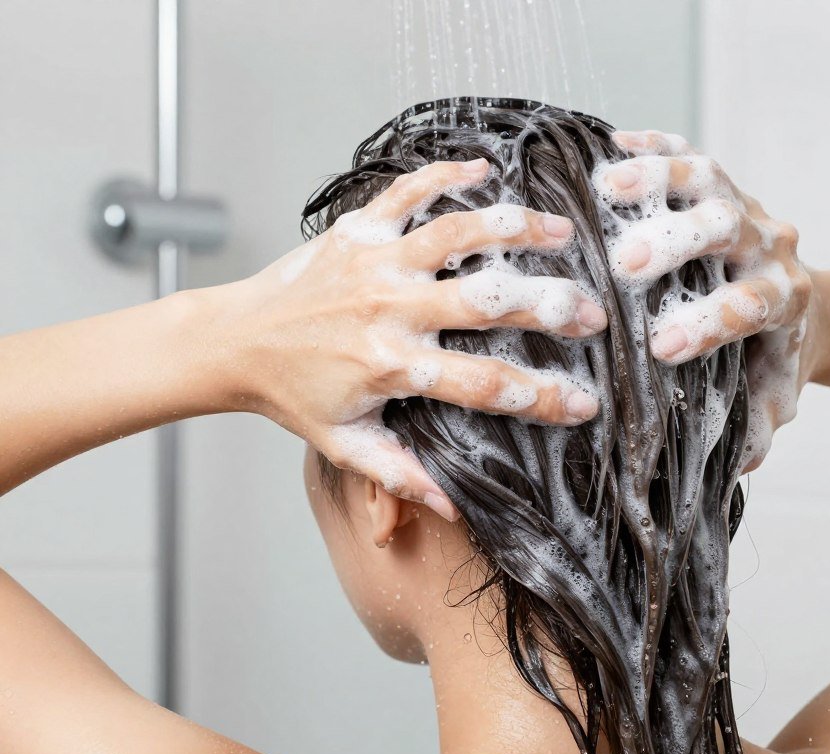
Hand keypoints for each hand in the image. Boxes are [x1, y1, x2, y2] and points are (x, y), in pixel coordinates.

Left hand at [218, 159, 606, 518]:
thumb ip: (399, 475)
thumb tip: (455, 508)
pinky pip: (407, 192)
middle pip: (486, 302)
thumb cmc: (292, 395)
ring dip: (516, 228)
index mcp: (391, 367)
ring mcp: (374, 263)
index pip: (484, 386)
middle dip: (550, 305)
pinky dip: (445, 174)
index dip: (542, 398)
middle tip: (594, 311)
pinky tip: (483, 167)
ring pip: (457, 233)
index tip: (586, 403)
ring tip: (563, 229)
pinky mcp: (356, 230)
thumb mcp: (345, 444)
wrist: (234, 341)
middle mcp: (389, 310)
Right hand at [597, 130, 813, 470]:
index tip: (663, 347)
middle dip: (678, 245)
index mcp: (782, 298)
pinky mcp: (720, 184)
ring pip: (709, 180)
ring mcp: (744, 206)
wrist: (809, 301)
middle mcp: (767, 244)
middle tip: (626, 266)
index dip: (709, 323)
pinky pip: (689, 154)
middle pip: (728, 230)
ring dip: (658, 180)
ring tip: (607, 188)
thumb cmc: (775, 354)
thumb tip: (738, 463)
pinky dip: (654, 147)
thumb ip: (758, 423)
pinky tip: (611, 147)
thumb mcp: (772, 394)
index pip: (748, 305)